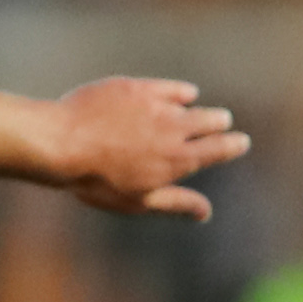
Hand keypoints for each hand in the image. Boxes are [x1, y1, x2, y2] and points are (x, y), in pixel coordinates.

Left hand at [41, 78, 248, 219]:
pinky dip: (180, 93)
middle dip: (218, 124)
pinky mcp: (138, 88)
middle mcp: (176, 129)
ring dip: (198, 109)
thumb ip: (175, 203)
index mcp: (179, 160)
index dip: (234, 145)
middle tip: (220, 124)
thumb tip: (205, 213)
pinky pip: (171, 88)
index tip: (240, 143)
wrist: (62, 144)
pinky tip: (182, 95)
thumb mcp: (137, 201)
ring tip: (198, 111)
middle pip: (212, 121)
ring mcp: (157, 106)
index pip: (221, 149)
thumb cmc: (96, 181)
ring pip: (192, 103)